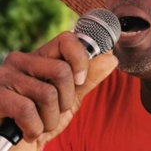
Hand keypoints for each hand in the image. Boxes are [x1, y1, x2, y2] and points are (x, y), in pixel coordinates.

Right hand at [0, 31, 117, 149]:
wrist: (18, 146)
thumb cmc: (43, 118)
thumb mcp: (70, 98)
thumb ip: (89, 78)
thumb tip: (112, 57)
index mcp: (42, 57)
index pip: (67, 39)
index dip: (80, 59)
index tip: (80, 80)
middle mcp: (22, 60)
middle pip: (61, 70)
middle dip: (67, 99)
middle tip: (57, 110)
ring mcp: (6, 76)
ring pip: (47, 93)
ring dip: (52, 118)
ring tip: (42, 122)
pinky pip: (27, 110)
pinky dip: (35, 128)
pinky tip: (29, 130)